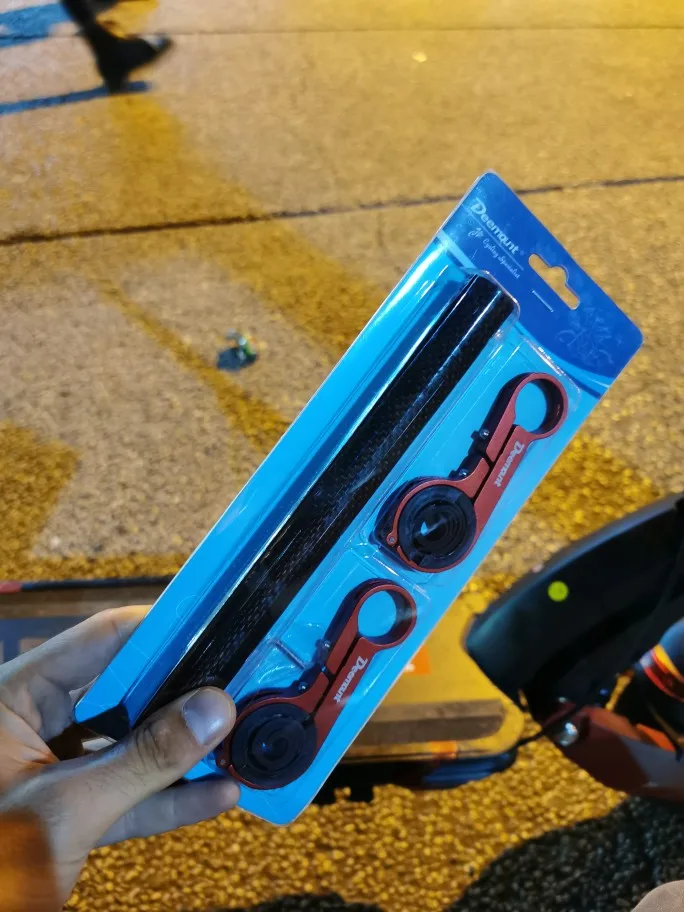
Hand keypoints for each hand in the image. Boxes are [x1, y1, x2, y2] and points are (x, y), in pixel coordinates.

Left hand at [0, 606, 237, 909]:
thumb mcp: (64, 808)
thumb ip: (143, 760)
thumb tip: (216, 708)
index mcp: (16, 697)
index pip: (100, 640)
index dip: (161, 630)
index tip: (222, 626)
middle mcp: (37, 721)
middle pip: (124, 690)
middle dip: (184, 694)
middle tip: (244, 684)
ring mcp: (55, 767)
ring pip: (132, 743)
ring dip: (185, 750)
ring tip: (241, 737)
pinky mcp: (70, 811)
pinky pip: (129, 794)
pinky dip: (169, 797)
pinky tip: (219, 794)